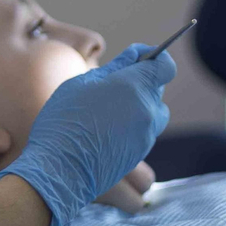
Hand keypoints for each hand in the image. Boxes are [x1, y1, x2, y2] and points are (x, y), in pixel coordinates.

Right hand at [0, 44, 174, 225]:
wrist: (60, 169)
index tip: (139, 58)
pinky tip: (105, 129)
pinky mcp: (140, 153)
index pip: (165, 66)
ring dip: (138, 105)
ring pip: (152, 112)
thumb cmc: (65, 121)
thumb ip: (114, 67)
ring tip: (107, 109)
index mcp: (134, 87)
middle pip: (157, 88)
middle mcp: (147, 111)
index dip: (156, 58)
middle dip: (140, 82)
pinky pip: (143, 131)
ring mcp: (146, 135)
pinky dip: (131, 125)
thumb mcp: (81, 83)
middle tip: (111, 84)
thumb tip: (133, 56)